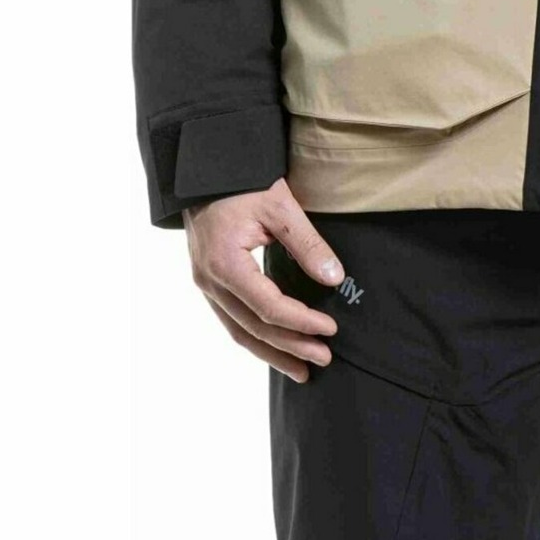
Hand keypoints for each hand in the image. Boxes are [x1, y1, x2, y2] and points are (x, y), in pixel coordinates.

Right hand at [184, 176, 344, 381]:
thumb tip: (335, 278)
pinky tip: (275, 346)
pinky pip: (231, 319)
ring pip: (239, 330)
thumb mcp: (279, 205)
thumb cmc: (241, 180)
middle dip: (290, 347)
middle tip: (324, 359)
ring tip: (302, 370)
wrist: (204, 169)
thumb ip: (307, 243)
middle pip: (253, 328)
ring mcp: (205, 283)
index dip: (301, 322)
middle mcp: (209, 281)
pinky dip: (255, 336)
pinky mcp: (208, 281)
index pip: (268, 307)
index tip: (330, 329)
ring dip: (271, 352)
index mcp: (225, 263)